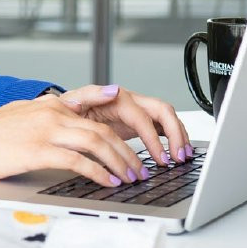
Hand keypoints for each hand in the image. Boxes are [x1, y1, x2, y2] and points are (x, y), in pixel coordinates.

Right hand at [0, 94, 159, 188]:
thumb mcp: (23, 112)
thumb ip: (47, 111)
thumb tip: (67, 111)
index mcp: (51, 104)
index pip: (90, 104)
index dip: (114, 114)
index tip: (133, 119)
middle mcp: (53, 113)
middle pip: (102, 130)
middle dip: (126, 151)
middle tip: (139, 168)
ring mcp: (47, 131)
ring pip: (95, 143)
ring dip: (118, 162)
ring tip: (130, 177)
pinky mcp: (39, 151)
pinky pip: (77, 161)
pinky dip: (97, 172)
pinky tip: (107, 182)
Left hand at [53, 84, 192, 167]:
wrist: (63, 114)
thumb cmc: (67, 110)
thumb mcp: (72, 102)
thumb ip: (91, 95)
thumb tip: (113, 89)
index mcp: (118, 98)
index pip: (142, 117)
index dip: (153, 138)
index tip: (160, 157)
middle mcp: (131, 102)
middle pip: (163, 112)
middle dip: (175, 134)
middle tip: (179, 157)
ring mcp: (136, 112)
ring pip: (166, 119)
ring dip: (178, 137)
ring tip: (182, 158)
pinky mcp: (138, 122)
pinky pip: (161, 128)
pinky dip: (171, 140)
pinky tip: (176, 154)